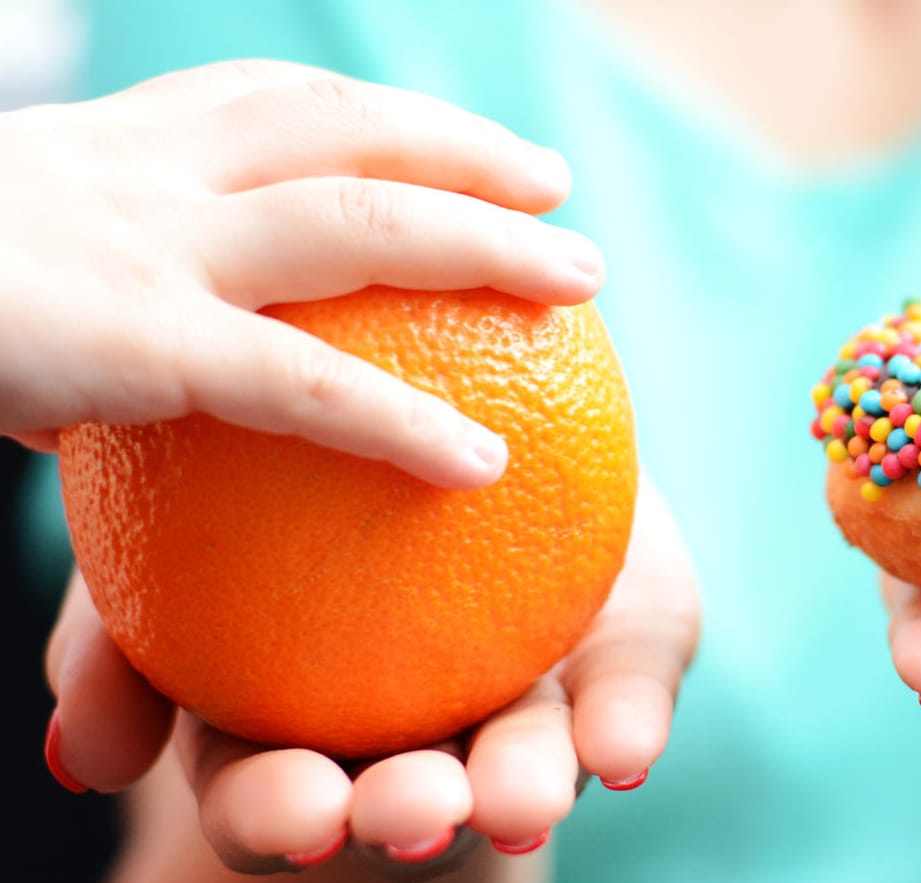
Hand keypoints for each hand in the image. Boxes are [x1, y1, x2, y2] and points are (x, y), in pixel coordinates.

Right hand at [0, 59, 602, 487]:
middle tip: (554, 183)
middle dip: (460, 147)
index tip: (449, 138)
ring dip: (487, 241)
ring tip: (584, 277)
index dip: (369, 114)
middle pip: (338, 129)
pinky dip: (401, 425)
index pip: (262, 101)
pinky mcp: (131, 340)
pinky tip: (486, 464)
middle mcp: (133, 169)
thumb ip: (56, 315)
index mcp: (100, 149)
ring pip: (359, 222)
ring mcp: (139, 242)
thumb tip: (74, 390)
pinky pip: (303, 388)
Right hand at [43, 478, 699, 878]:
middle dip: (410, 820)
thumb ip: (121, 640)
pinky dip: (625, 722)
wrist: (452, 419)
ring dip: (524, 789)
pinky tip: (621, 748)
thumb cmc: (275, 485)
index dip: (279, 820)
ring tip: (519, 800)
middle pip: (412, 802)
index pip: (278, 796)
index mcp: (302, 731)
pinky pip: (626, 696)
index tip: (295, 814)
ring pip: (528, 765)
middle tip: (409, 811)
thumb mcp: (173, 535)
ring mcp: (527, 706)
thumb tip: (82, 761)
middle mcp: (423, 737)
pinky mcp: (620, 662)